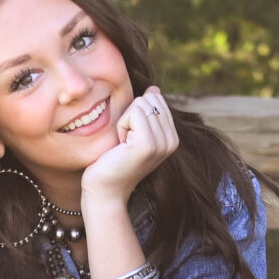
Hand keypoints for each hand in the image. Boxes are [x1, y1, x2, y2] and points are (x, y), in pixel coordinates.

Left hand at [81, 85, 179, 205]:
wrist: (106, 190)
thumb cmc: (114, 160)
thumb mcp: (134, 132)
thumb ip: (147, 111)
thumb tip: (154, 89)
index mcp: (172, 137)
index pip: (156, 99)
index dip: (136, 113)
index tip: (131, 138)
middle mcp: (172, 141)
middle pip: (149, 99)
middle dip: (130, 115)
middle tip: (126, 142)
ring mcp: (162, 143)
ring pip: (141, 105)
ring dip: (124, 122)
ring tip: (124, 145)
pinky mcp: (148, 144)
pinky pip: (133, 113)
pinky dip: (121, 126)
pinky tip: (121, 146)